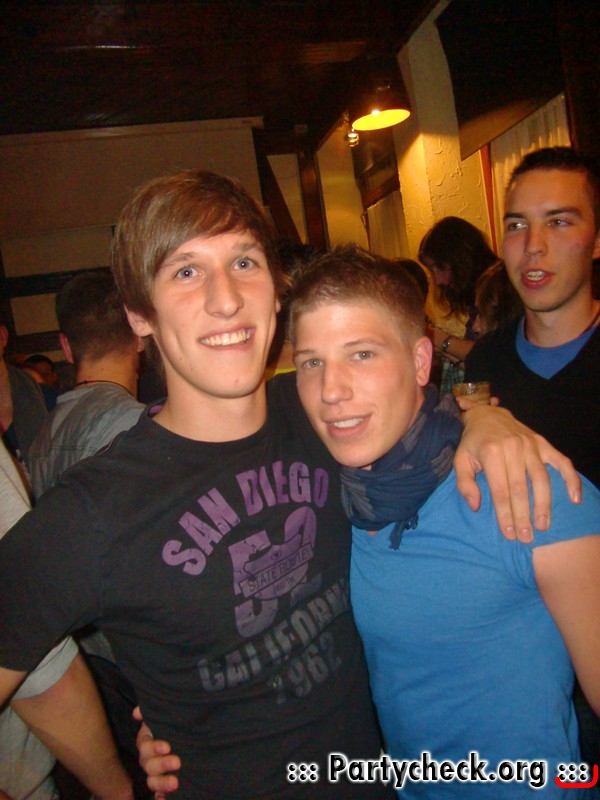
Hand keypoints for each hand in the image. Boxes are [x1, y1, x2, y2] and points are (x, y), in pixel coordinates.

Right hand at [133, 706, 179, 797]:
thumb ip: (151, 712)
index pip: (146, 746)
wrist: (186, 734)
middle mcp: (148, 759)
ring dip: (162, 783)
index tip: (167, 747)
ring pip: (152, 781)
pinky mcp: (163, 787)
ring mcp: (155, 774)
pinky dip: (160, 799)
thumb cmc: (172, 724)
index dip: (155, 748)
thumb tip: (137, 712)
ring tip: (175, 783)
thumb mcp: (165, 715)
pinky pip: (158, 795)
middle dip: (162, 764)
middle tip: (177, 762)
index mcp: (147, 742)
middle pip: (149, 765)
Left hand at [454, 405, 580, 541]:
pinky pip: (561, 462)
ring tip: (543, 525)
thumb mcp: (460, 460)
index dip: (505, 514)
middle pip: (521, 488)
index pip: (500, 490)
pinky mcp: (543, 443)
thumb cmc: (472, 442)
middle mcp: (513, 447)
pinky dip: (570, 479)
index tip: (509, 534)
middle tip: (526, 537)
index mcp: (491, 452)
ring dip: (544, 504)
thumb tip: (476, 506)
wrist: (486, 415)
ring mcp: (530, 445)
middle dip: (523, 516)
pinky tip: (574, 499)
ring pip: (541, 479)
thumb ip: (465, 483)